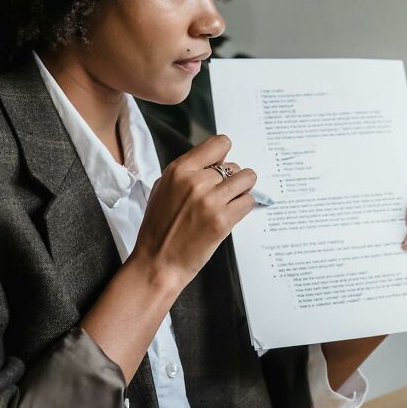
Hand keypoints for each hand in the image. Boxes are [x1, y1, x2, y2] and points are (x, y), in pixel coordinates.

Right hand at [133, 133, 256, 288]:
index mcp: (179, 170)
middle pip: (234, 166)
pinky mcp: (223, 221)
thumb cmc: (158, 228)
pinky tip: (231, 214)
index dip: (223, 156)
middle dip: (230, 179)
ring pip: (247, 179)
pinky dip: (244, 207)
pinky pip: (248, 201)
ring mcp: (210, 201)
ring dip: (242, 190)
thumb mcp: (163, 188)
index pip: (219, 144)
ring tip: (230, 202)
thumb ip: (188, 171)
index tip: (221, 167)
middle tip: (221, 195)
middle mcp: (195, 181)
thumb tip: (214, 162)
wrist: (158, 263)